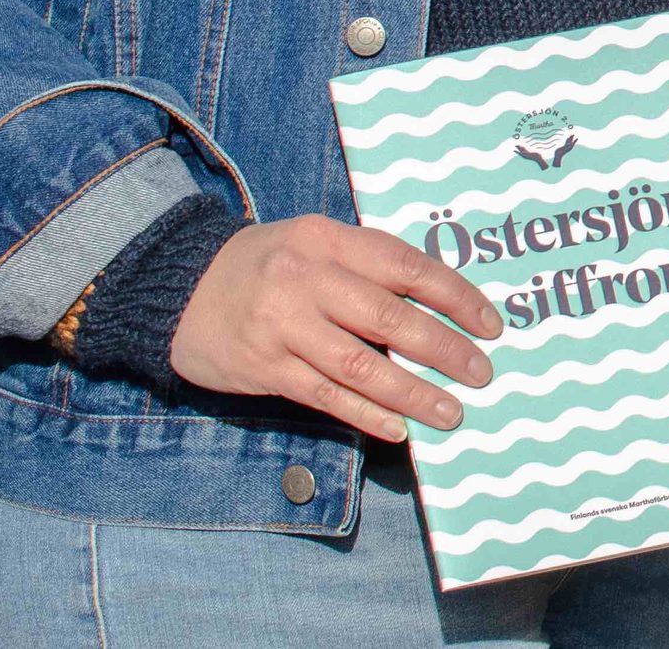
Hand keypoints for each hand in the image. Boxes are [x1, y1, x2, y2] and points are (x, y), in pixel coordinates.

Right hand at [168, 216, 500, 440]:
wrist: (178, 288)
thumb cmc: (266, 265)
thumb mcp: (314, 243)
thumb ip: (367, 265)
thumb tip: (439, 304)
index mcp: (328, 240)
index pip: (407, 266)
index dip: (455, 297)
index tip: (490, 325)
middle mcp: (306, 280)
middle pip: (390, 319)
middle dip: (444, 349)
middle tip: (482, 373)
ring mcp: (282, 327)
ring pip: (361, 366)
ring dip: (413, 393)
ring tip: (451, 412)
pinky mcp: (264, 368)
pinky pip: (325, 396)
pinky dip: (367, 414)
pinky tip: (399, 428)